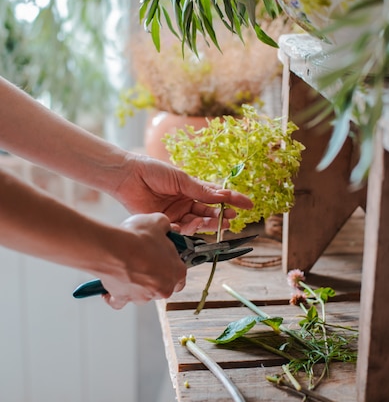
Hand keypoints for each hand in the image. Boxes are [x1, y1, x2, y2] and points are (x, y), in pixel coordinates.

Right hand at [99, 213, 185, 309]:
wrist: (114, 249)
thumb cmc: (138, 238)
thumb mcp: (158, 222)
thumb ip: (166, 226)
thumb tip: (168, 228)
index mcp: (176, 271)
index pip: (180, 275)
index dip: (171, 266)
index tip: (163, 258)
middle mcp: (162, 288)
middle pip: (160, 285)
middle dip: (152, 276)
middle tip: (142, 260)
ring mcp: (143, 296)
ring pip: (141, 293)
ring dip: (135, 283)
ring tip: (125, 266)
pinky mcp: (123, 298)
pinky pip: (119, 301)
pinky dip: (115, 295)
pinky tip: (112, 286)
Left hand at [114, 154, 253, 234]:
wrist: (128, 177)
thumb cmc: (153, 171)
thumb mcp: (181, 179)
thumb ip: (201, 190)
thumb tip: (222, 196)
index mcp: (192, 188)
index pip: (216, 195)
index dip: (233, 200)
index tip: (248, 205)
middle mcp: (186, 202)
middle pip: (208, 212)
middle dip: (221, 216)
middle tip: (230, 218)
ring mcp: (176, 213)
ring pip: (197, 222)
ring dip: (208, 223)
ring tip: (217, 222)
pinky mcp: (165, 222)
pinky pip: (180, 230)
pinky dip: (187, 229)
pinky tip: (190, 225)